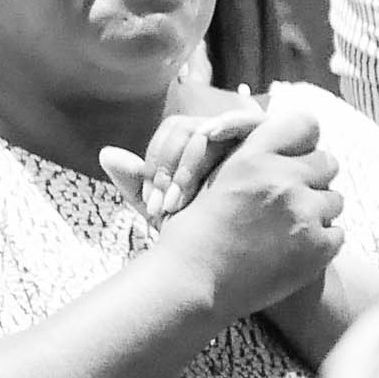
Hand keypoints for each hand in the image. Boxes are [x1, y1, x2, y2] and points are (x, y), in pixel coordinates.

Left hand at [101, 88, 267, 228]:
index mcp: (195, 149)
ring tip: (182, 191)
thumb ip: (138, 186)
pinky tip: (215, 133)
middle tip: (167, 207)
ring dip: (194, 157)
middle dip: (172, 168)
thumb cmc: (213, 234)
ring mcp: (246, 136)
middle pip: (188, 130)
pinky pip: (251, 121)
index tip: (153, 206)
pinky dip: (233, 122)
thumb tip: (106, 154)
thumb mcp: (170, 214)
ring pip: (213, 127)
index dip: (157, 165)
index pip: (171, 135)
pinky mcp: (272, 139)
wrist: (251, 257)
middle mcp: (219, 137)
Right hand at [151, 91, 343, 324]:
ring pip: (335, 199)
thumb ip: (249, 157)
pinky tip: (293, 251)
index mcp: (253, 156)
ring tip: (289, 229)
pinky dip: (321, 243)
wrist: (191, 282)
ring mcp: (303, 212)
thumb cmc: (192, 233)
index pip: (305, 124)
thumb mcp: (211, 177)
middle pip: (327, 162)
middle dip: (313, 177)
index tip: (296, 156)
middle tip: (292, 199)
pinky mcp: (317, 246)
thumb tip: (278, 142)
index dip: (304, 140)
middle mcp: (282, 178)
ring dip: (318, 211)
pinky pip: (338, 234)